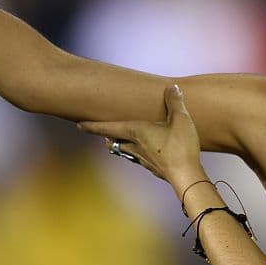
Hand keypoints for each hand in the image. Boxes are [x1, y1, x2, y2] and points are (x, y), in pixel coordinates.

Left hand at [78, 85, 207, 197]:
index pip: (108, 128)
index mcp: (136, 131)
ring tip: (117, 141)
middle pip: (114, 141)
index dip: (92, 126)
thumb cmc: (180, 147)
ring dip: (119, 145)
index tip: (79, 125)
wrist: (186, 176)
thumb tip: (172, 88)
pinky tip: (144, 153)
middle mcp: (135, 146)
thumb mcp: (180, 119)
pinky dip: (136, 153)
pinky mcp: (153, 168)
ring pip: (125, 151)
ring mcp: (143, 159)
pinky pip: (139, 159)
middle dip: (106, 136)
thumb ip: (175, 102)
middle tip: (100, 132)